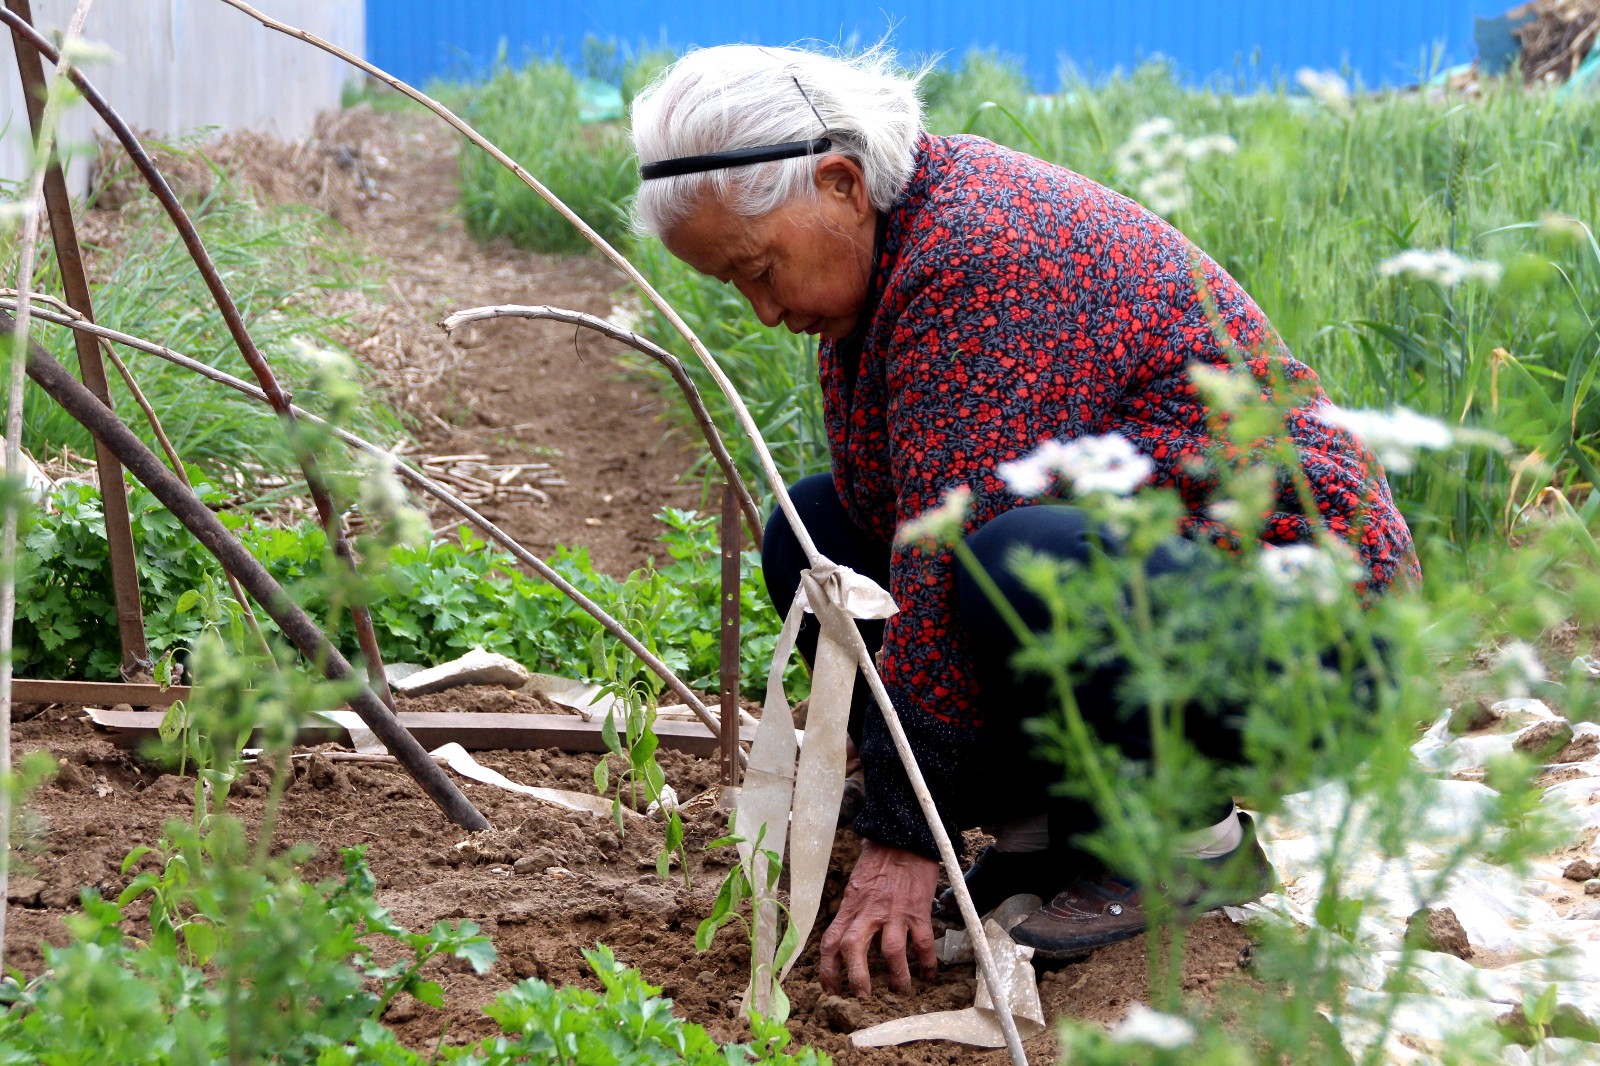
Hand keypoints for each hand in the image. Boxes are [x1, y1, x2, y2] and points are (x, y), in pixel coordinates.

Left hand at [819, 841, 938, 996]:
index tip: (830, 989)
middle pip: (854, 948)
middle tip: (863, 997)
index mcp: (851, 905)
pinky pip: (923, 942)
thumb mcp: (857, 884)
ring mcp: (894, 911)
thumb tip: (848, 936)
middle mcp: (869, 910)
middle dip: (856, 977)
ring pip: (891, 952)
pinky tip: (928, 974)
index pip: (831, 941)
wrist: (904, 836)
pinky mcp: (918, 910)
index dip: (827, 969)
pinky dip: (927, 962)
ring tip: (901, 991)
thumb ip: (853, 911)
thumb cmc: (879, 860)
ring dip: (897, 977)